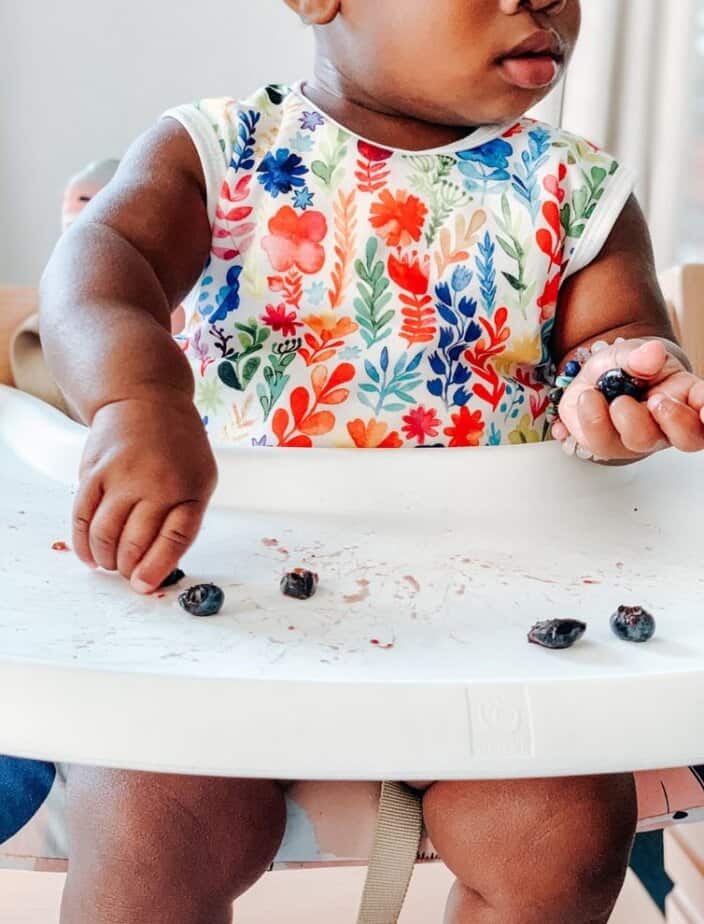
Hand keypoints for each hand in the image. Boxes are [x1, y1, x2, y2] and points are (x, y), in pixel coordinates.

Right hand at [73, 393, 216, 592]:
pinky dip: (83, 543)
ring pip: (104, 535)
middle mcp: (154, 483)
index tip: (145, 585)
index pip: (174, 538)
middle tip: (128, 575)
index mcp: (189, 488)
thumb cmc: (178, 445)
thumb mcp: (201, 477)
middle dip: (128, 569)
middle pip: (134, 542)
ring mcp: (121, 476)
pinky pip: (81, 517)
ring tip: (111, 563)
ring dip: (105, 559)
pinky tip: (90, 554)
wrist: (146, 397)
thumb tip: (159, 565)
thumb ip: (185, 519)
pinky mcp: (93, 472)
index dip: (157, 567)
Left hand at [553, 340, 703, 460]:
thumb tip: (652, 353)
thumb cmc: (622, 368)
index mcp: (685, 394)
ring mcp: (640, 438)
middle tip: (656, 400)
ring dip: (626, 417)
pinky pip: (602, 442)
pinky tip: (588, 399)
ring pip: (642, 441)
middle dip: (674, 419)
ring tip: (614, 398)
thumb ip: (639, 356)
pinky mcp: (609, 446)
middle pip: (687, 437)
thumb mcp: (630, 353)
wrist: (592, 382)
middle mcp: (667, 422)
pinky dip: (591, 417)